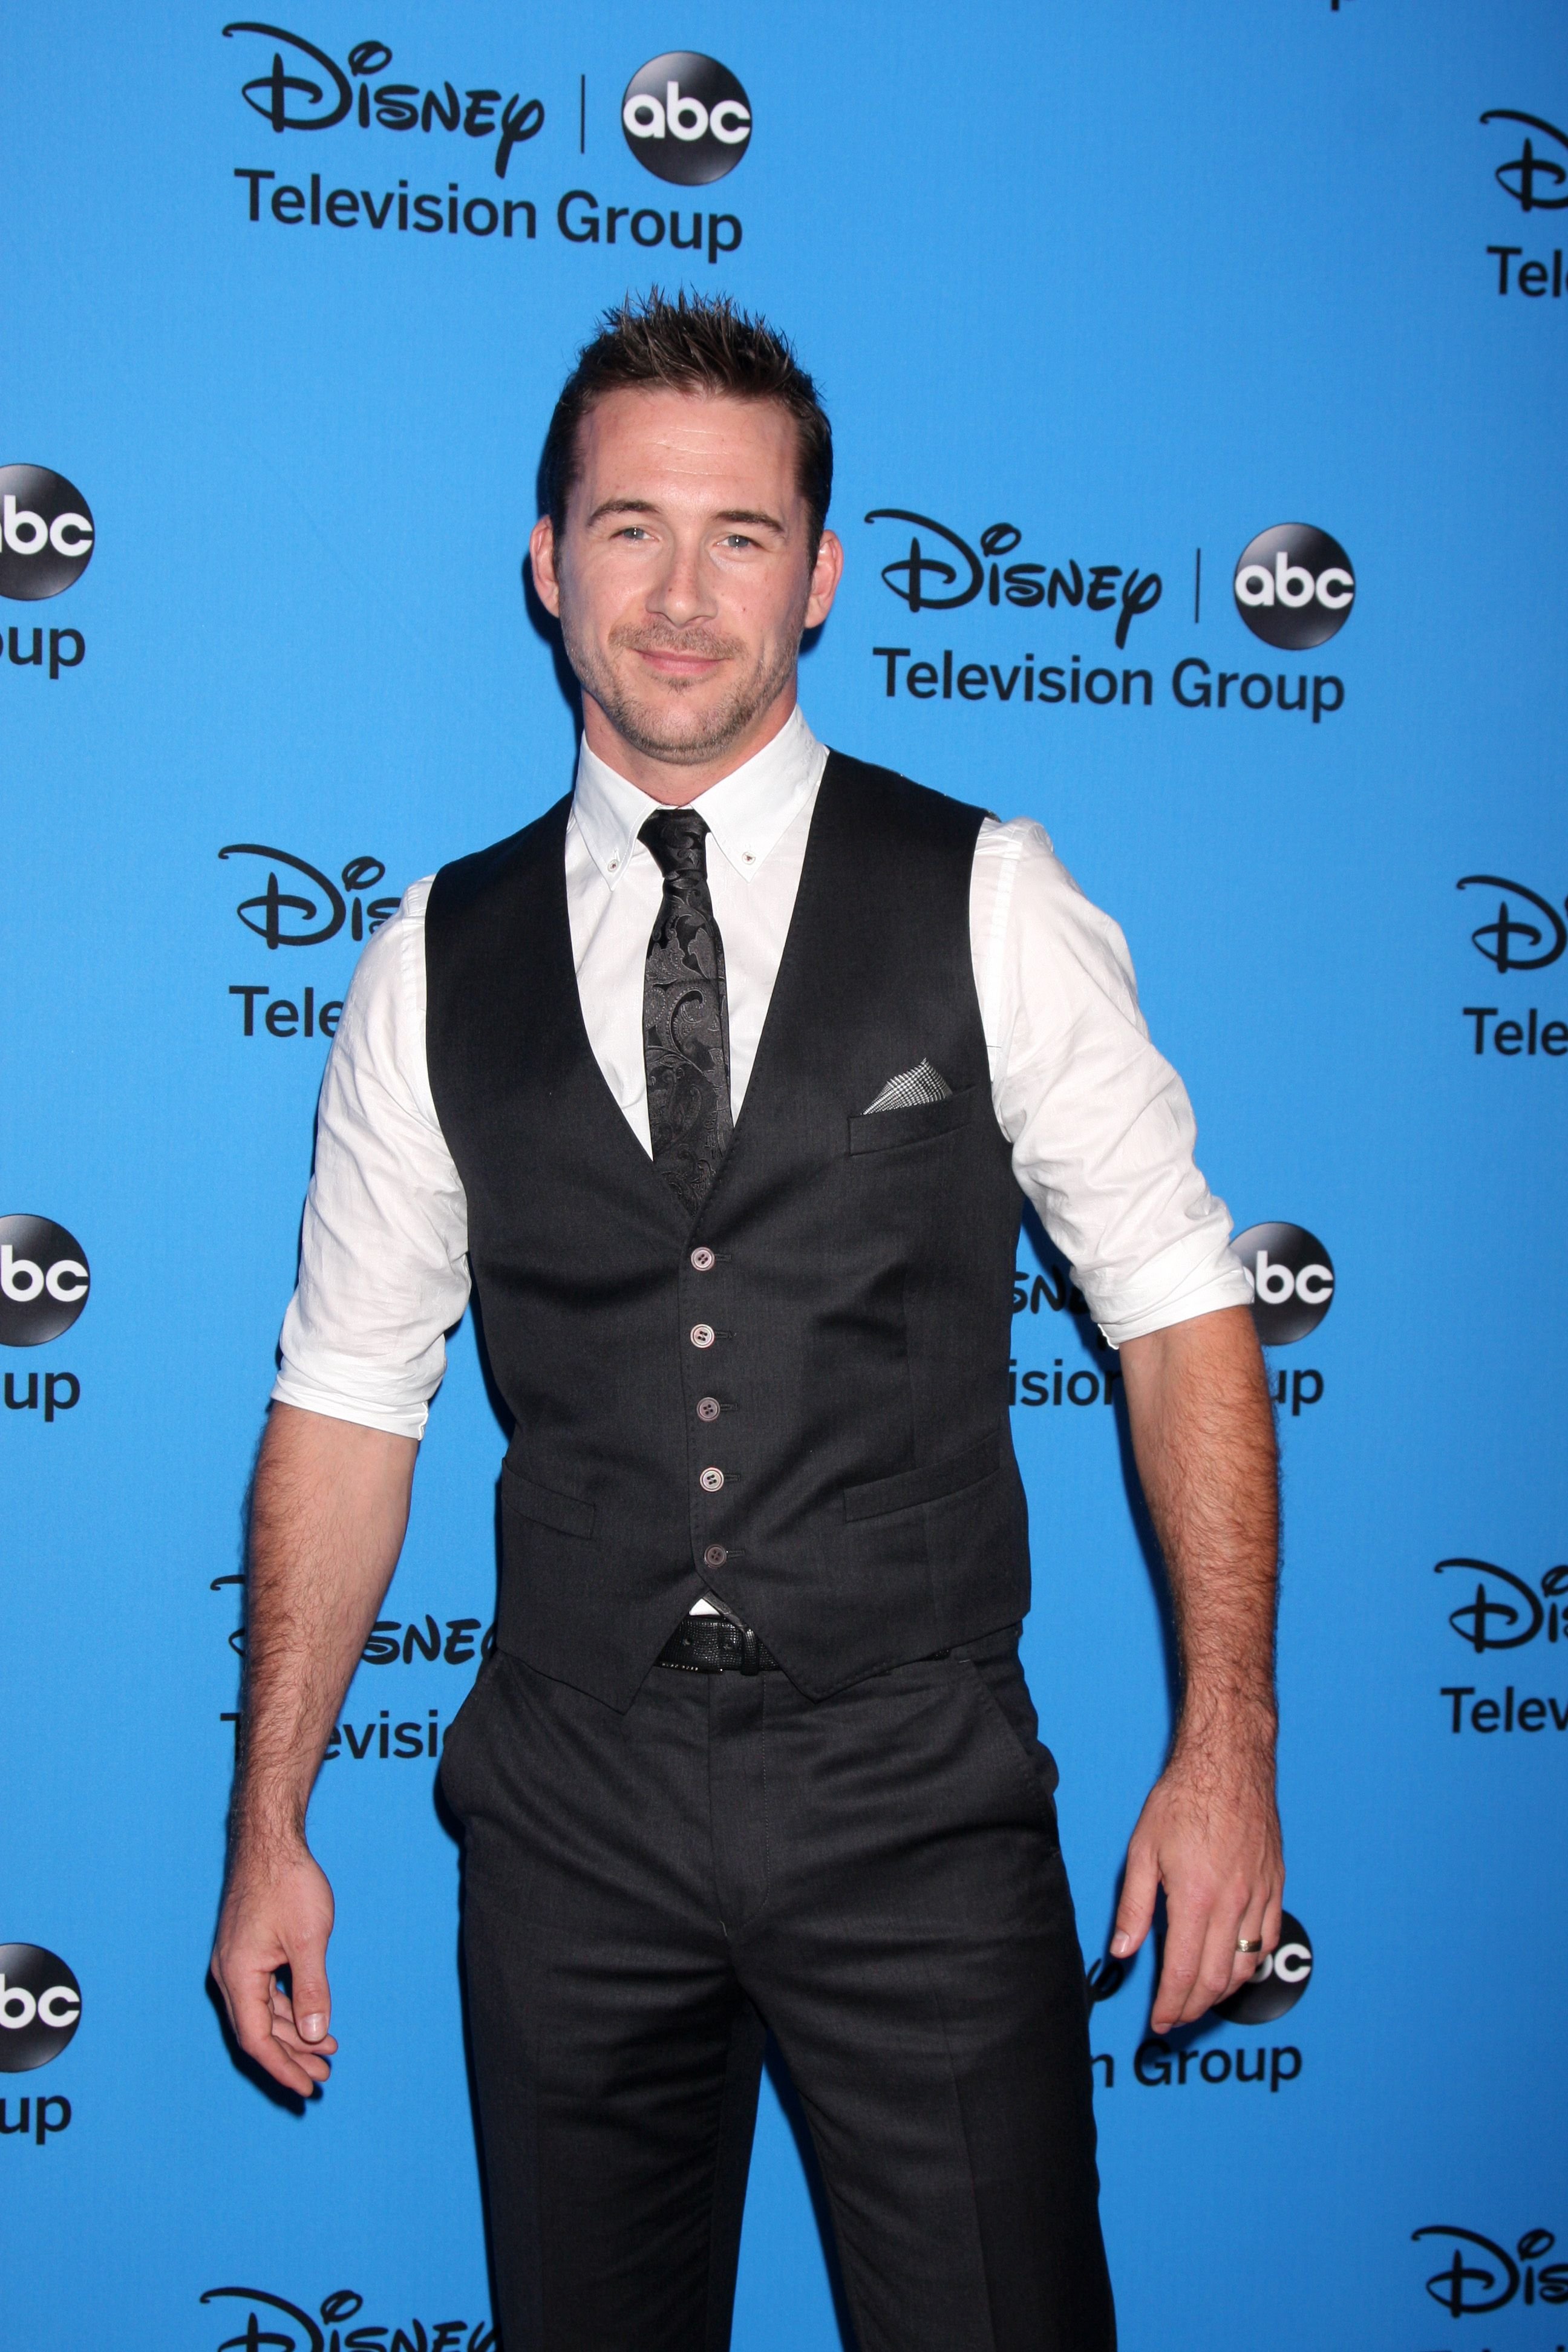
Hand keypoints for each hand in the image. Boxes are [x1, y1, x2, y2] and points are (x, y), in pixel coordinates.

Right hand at [211, 1840, 337, 2095]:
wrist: (269, 1842)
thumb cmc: (287, 1884)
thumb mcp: (308, 1940)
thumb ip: (311, 1990)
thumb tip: (315, 2035)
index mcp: (239, 1977)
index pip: (256, 2039)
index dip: (283, 2068)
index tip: (306, 2088)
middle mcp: (230, 1975)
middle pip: (259, 2032)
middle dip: (292, 2057)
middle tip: (323, 2078)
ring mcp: (237, 1963)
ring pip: (263, 2013)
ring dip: (293, 2034)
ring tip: (327, 2051)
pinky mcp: (248, 1952)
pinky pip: (265, 1993)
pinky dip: (289, 2010)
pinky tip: (312, 2019)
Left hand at [1110, 1739, 1282, 2034]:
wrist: (1228, 1762)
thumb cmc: (1184, 1798)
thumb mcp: (1143, 1850)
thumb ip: (1134, 1906)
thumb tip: (1124, 1950)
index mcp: (1197, 1899)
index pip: (1184, 1973)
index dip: (1171, 2005)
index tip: (1160, 2020)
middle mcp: (1233, 1904)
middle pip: (1216, 1979)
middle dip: (1194, 2008)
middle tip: (1176, 2017)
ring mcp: (1260, 1896)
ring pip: (1246, 1966)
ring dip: (1222, 1992)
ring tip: (1199, 1998)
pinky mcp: (1275, 1885)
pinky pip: (1268, 1938)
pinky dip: (1252, 1963)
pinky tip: (1236, 1966)